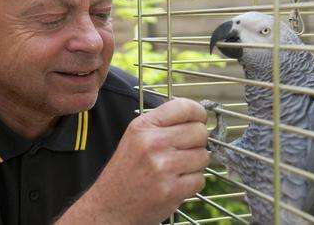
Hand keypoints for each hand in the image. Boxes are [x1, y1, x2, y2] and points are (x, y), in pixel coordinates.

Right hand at [56, 98, 208, 224]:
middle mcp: (152, 143)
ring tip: (177, 168)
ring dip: (196, 163)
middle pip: (199, 131)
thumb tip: (196, 116)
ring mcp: (163, 167)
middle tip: (184, 149)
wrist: (110, 207)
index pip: (184, 108)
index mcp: (143, 126)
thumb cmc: (126, 170)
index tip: (199, 119)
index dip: (198, 113)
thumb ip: (163, 123)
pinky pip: (200, 179)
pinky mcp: (171, 190)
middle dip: (197, 141)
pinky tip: (176, 182)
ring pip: (203, 156)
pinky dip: (192, 182)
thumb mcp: (135, 137)